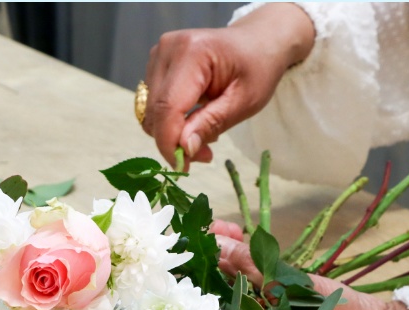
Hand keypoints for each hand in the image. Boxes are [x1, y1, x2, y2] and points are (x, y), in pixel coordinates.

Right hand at [141, 4, 315, 166]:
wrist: (257, 41)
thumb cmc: (257, 68)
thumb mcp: (244, 101)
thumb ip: (211, 124)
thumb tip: (184, 149)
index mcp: (193, 52)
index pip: (168, 106)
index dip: (170, 142)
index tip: (184, 167)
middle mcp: (169, 49)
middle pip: (155, 111)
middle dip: (174, 142)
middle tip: (203, 155)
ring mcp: (159, 54)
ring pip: (151, 111)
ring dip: (171, 133)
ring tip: (202, 134)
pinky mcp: (156, 64)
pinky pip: (153, 104)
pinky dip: (170, 121)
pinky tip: (193, 120)